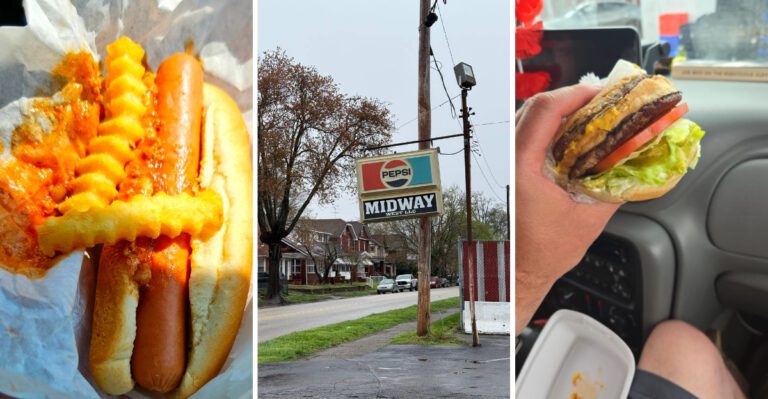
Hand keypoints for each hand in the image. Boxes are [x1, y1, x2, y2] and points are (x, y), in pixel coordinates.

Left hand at [515, 84, 620, 333]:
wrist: (517, 274)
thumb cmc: (545, 253)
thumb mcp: (590, 219)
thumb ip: (615, 187)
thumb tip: (639, 162)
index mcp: (522, 167)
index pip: (545, 111)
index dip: (576, 94)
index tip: (602, 92)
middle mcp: (507, 160)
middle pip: (534, 107)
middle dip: (571, 98)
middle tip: (602, 100)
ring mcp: (503, 164)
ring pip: (526, 118)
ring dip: (558, 111)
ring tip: (589, 114)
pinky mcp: (506, 171)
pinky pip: (524, 135)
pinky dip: (547, 128)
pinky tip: (569, 136)